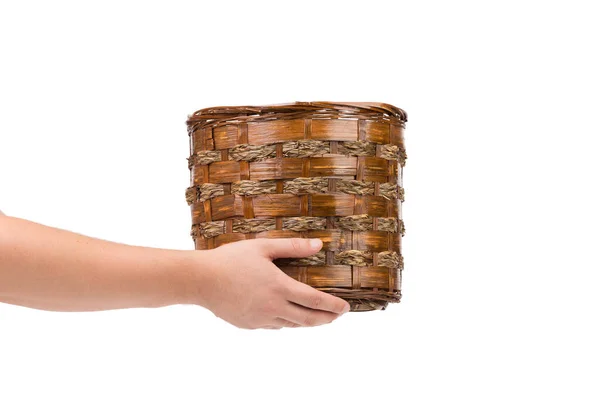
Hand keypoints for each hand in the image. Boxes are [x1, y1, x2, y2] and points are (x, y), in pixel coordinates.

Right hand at [194, 238, 350, 328]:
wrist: (200, 279)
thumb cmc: (230, 259)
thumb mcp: (263, 247)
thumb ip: (293, 247)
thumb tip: (318, 244)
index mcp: (279, 287)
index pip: (315, 301)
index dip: (333, 305)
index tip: (346, 307)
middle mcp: (273, 307)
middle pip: (307, 319)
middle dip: (326, 319)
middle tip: (337, 316)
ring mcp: (260, 319)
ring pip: (291, 325)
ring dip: (307, 322)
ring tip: (317, 317)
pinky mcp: (249, 325)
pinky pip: (274, 326)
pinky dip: (286, 322)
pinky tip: (287, 316)